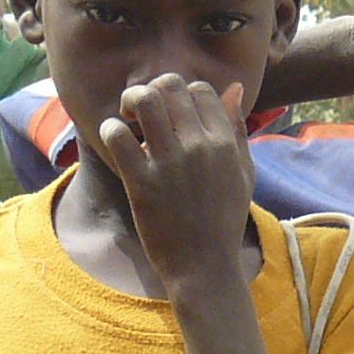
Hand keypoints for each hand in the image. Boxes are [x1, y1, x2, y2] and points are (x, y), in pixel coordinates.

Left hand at [99, 74, 256, 295]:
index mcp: (224, 144)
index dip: (181, 94)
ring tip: (128, 119)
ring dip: (130, 101)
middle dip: (152, 90)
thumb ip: (237, 129)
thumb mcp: (243, 174)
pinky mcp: (142, 183)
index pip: (199, 89)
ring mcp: (170, 164)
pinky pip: (117, 135)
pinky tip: (115, 143)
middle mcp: (199, 147)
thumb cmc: (223, 222)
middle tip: (143, 112)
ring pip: (144, 100)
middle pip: (170, 85)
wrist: (206, 268)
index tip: (171, 114)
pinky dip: (110, 130)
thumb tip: (233, 87)